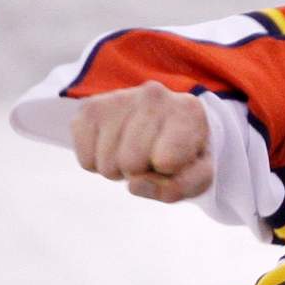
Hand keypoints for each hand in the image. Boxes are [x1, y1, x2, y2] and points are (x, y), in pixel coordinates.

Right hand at [71, 81, 211, 201]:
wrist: (166, 123)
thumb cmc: (186, 154)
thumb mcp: (198, 177)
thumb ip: (178, 188)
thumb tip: (134, 185)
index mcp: (188, 111)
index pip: (167, 160)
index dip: (169, 172)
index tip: (177, 159)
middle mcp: (153, 96)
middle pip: (131, 164)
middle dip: (141, 172)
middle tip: (152, 158)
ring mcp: (118, 98)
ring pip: (106, 165)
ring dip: (120, 170)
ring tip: (135, 152)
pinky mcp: (90, 108)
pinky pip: (86, 161)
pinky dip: (100, 164)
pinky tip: (116, 147)